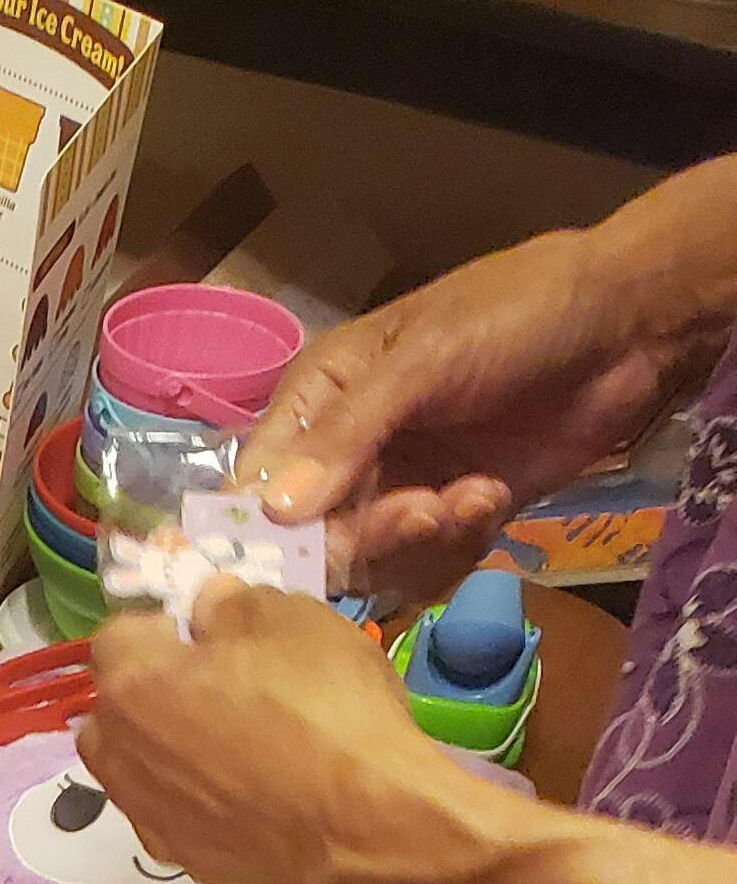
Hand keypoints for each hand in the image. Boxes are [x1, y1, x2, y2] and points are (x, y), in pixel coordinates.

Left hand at [77, 584, 461, 883]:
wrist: (363, 830)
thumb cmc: (325, 707)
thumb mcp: (292, 620)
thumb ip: (234, 605)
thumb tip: (206, 605)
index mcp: (135, 685)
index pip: (116, 637)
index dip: (160, 625)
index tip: (204, 630)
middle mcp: (122, 757)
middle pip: (112, 712)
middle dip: (148, 691)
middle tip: (214, 685)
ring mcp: (148, 818)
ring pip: (136, 769)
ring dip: (165, 748)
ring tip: (229, 742)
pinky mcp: (184, 863)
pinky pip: (172, 815)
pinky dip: (194, 799)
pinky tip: (246, 794)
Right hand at [244, 228, 686, 602]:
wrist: (626, 326)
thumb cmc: (514, 315)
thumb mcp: (421, 362)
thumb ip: (346, 436)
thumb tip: (272, 511)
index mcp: (319, 397)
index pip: (257, 482)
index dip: (264, 529)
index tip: (293, 558)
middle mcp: (347, 451)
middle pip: (312, 539)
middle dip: (367, 539)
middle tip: (424, 513)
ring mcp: (399, 487)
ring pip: (370, 563)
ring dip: (422, 543)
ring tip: (474, 498)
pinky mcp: (449, 516)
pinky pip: (423, 568)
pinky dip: (457, 546)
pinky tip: (492, 498)